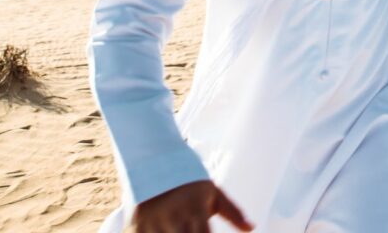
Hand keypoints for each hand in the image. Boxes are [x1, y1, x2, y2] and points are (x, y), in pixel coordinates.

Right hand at [131, 180, 252, 232]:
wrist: (154, 162)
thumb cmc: (191, 182)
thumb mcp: (214, 193)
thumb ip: (233, 213)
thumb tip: (252, 228)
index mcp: (195, 210)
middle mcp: (174, 218)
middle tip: (193, 230)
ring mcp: (153, 224)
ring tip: (179, 229)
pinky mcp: (136, 228)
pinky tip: (165, 232)